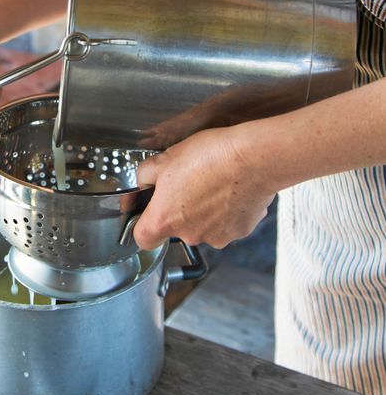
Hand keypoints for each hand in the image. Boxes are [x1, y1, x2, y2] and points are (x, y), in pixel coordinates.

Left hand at [134, 125, 277, 249]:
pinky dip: (227, 210)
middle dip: (179, 209)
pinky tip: (230, 188)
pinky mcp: (240, 231)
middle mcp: (190, 235)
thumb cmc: (209, 156)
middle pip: (177, 229)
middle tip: (188, 182)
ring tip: (213, 182)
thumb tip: (144, 182)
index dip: (142, 224)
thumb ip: (146, 175)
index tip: (148, 210)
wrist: (252, 159)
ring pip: (203, 226)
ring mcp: (217, 236)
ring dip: (204, 210)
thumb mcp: (165, 157)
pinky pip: (227, 223)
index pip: (143, 238)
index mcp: (165, 219)